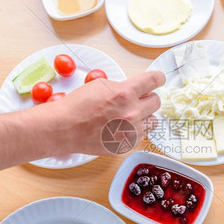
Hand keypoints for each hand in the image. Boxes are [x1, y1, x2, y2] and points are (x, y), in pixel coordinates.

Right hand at [31, 70, 165, 155]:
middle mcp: (132, 112)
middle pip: (156, 102)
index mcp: (125, 93)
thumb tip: (136, 88)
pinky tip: (121, 127)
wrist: (64, 128)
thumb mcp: (101, 85)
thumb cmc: (78, 105)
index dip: (158, 78)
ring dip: (144, 116)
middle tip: (138, 99)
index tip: (158, 79)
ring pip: (153, 121)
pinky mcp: (127, 145)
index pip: (154, 80)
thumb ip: (123, 87)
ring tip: (129, 116)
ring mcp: (130, 131)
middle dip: (148, 98)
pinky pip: (141, 135)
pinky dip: (135, 131)